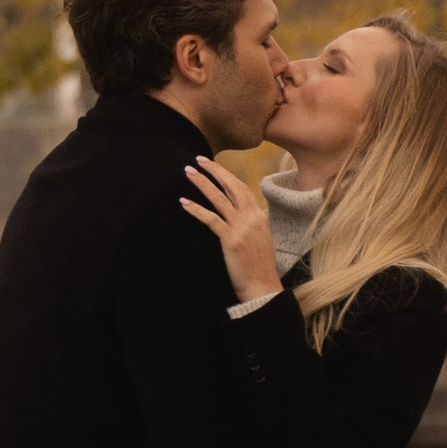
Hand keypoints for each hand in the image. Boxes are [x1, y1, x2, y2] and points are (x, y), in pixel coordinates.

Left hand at [179, 155, 283, 305]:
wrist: (262, 288)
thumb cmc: (259, 267)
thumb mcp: (260, 239)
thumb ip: (252, 224)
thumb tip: (242, 214)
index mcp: (259, 216)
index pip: (241, 188)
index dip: (226, 175)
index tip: (213, 165)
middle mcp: (252, 218)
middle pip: (232, 186)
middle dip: (214, 170)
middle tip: (198, 159)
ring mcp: (241, 228)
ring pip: (219, 198)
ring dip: (202, 183)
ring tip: (188, 172)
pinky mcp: (230, 240)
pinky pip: (210, 219)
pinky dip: (196, 209)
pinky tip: (183, 202)